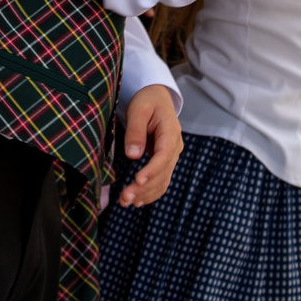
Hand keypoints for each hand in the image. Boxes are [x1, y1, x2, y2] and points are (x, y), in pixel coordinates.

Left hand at [117, 83, 181, 206]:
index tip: (138, 181)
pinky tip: (138, 201)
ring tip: (126, 202)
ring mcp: (171, 155)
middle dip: (144, 188)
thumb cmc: (147, 100)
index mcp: (171, 132)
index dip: (152, 170)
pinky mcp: (165, 161)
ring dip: (146, 194)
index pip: (164, 156)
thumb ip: (135, 131)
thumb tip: (133, 155)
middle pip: (163, 173)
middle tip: (124, 198)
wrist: (157, 98)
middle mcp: (175, 147)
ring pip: (162, 180)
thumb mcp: (138, 109)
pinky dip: (151, 192)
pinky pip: (161, 180)